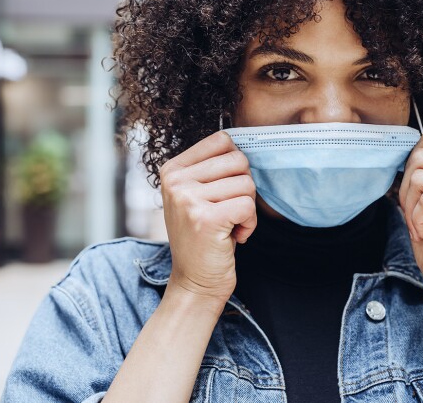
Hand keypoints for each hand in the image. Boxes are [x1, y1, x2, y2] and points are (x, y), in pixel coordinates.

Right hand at [159, 131, 256, 304]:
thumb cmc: (204, 236)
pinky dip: (250, 224)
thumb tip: (242, 143)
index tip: (224, 191)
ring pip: (247, 183)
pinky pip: (248, 205)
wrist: (195, 281)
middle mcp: (175, 181)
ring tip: (229, 225)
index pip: (222, 140)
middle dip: (244, 188)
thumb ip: (213, 167)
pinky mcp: (205, 218)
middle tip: (230, 211)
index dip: (236, 166)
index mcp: (172, 169)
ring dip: (247, 209)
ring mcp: (187, 199)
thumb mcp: (197, 195)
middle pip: (238, 160)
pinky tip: (235, 236)